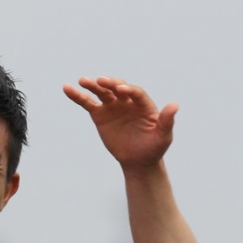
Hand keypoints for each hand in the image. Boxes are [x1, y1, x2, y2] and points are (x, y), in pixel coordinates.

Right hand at [63, 77, 177, 169]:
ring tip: (82, 81)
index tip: (122, 90)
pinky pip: (88, 103)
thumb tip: (175, 105)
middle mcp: (127, 101)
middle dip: (110, 84)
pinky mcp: (100, 114)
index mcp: (143, 104)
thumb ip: (167, 121)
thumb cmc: (153, 148)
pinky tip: (67, 89)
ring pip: (101, 92)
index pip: (135, 92)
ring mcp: (113, 106)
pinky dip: (78, 96)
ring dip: (92, 86)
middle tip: (101, 81)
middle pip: (117, 88)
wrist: (138, 161)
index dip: (129, 90)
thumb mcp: (163, 136)